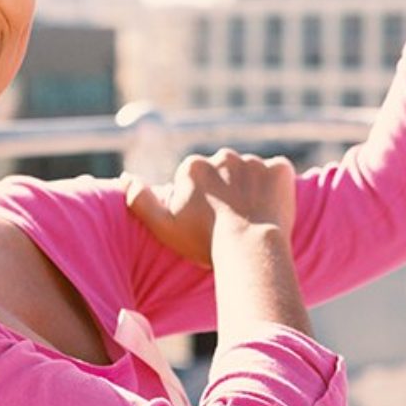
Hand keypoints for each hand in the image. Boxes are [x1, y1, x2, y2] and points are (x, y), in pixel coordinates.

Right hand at [124, 149, 296, 267]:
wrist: (249, 249)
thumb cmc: (204, 241)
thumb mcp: (163, 225)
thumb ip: (140, 200)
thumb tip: (125, 177)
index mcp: (194, 166)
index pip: (196, 179)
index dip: (202, 202)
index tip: (208, 222)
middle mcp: (223, 156)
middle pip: (224, 172)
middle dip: (227, 190)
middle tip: (232, 221)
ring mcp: (254, 161)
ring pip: (252, 173)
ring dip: (252, 189)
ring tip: (253, 218)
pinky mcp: (280, 168)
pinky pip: (279, 173)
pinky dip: (278, 187)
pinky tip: (274, 208)